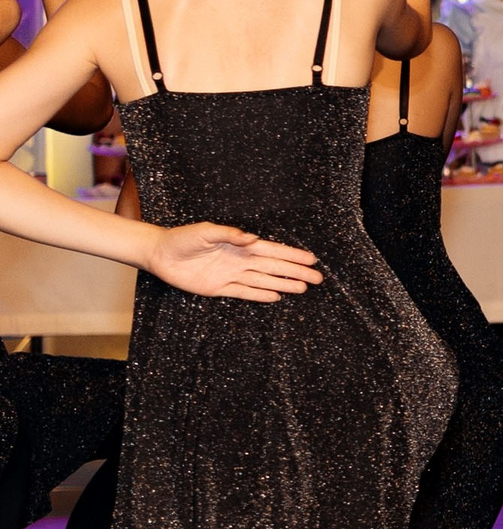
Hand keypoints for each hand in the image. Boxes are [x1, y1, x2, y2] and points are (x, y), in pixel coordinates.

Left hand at [144, 223, 324, 301]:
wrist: (160, 254)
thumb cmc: (183, 238)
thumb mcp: (205, 231)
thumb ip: (229, 234)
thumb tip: (252, 239)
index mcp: (240, 245)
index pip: (273, 251)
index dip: (292, 255)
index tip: (311, 259)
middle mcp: (240, 260)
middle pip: (274, 268)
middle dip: (296, 272)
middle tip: (317, 278)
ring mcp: (231, 275)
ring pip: (263, 281)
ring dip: (283, 284)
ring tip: (303, 288)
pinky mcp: (219, 288)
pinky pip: (244, 292)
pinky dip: (260, 295)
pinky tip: (275, 296)